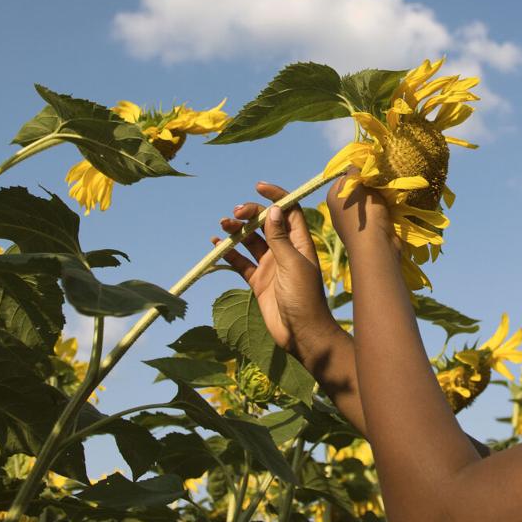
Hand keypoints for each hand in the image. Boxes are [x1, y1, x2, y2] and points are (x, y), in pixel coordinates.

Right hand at [215, 182, 343, 367]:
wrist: (301, 333)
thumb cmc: (303, 297)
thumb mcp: (292, 264)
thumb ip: (280, 238)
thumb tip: (273, 209)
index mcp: (299, 243)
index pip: (288, 211)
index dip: (276, 197)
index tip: (258, 187)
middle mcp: (285, 250)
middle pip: (266, 223)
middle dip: (250, 214)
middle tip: (236, 214)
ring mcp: (270, 266)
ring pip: (250, 241)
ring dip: (237, 231)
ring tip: (223, 225)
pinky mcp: (258, 282)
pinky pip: (241, 262)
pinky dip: (229, 252)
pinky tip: (217, 244)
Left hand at [324, 170, 398, 254]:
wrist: (376, 247)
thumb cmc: (363, 214)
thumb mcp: (356, 186)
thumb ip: (355, 172)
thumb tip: (356, 164)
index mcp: (334, 197)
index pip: (346, 175)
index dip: (360, 170)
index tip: (372, 167)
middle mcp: (342, 208)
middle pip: (360, 186)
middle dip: (373, 183)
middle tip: (383, 179)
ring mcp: (357, 219)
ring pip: (372, 198)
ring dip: (382, 194)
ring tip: (389, 192)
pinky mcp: (371, 227)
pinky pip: (379, 210)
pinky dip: (387, 205)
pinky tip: (393, 204)